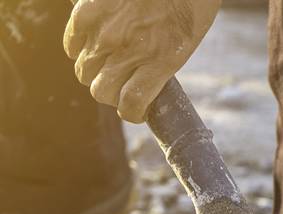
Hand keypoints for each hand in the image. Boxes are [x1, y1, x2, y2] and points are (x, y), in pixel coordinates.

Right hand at [63, 0, 220, 122]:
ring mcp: (106, 32)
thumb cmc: (190, 2)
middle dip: (111, 94)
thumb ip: (163, 62)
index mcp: (160, 62)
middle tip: (118, 85)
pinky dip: (78, 48)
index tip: (134, 110)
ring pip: (84, 71)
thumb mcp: (187, 40)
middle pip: (101, 91)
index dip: (131, 113)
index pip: (131, 105)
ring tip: (106, 64)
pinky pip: (71, 43)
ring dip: (94, 72)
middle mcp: (129, 51)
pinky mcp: (88, 12)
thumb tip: (146, 80)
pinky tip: (91, 44)